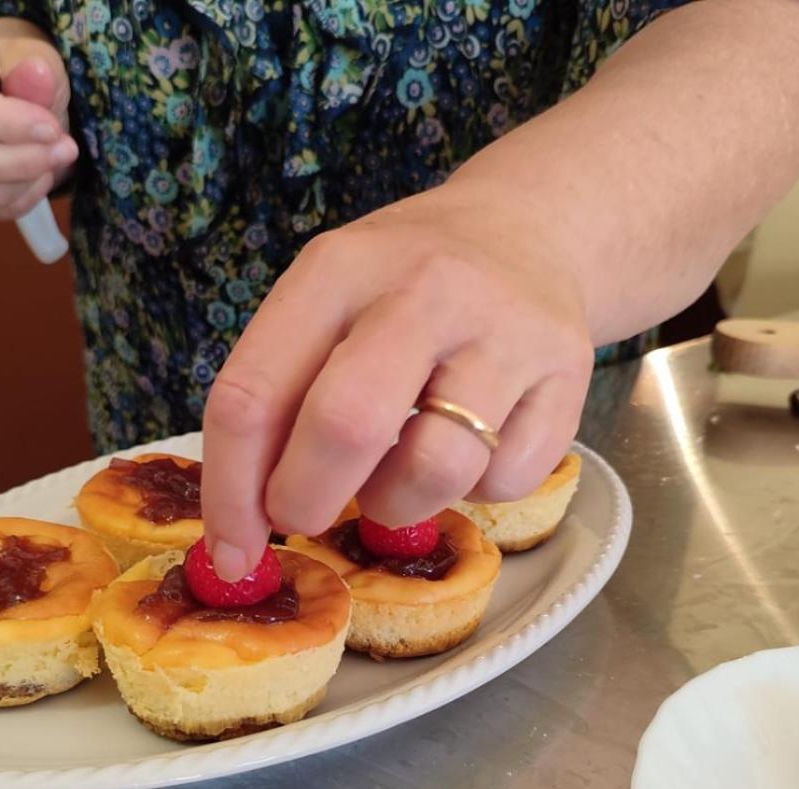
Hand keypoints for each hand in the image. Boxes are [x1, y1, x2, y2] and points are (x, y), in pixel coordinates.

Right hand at [0, 20, 77, 222]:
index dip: (4, 123)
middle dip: (22, 162)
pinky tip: (38, 173)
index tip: (51, 128)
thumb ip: (30, 64)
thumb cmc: (14, 66)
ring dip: (29, 180)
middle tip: (66, 149)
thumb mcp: (27, 52)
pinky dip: (24, 197)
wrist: (7, 89)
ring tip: (55, 155)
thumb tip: (37, 75)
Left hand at [200, 181, 593, 579]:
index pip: (254, 394)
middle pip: (345, 426)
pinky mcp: (568, 374)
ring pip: (434, 468)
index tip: (230, 550)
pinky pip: (506, 482)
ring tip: (392, 476)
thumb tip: (246, 522)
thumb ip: (281, 393)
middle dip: (305, 501)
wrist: (529, 229)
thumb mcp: (327, 301)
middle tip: (302, 518)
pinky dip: (476, 491)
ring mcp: (505, 331)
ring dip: (394, 504)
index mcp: (338, 269)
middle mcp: (425, 289)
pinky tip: (469, 449)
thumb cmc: (402, 285)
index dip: (231, 492)